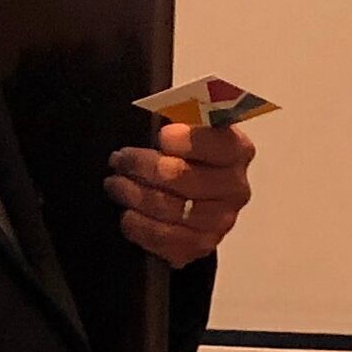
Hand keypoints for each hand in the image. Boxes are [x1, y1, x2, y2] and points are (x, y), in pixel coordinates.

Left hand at [107, 120, 255, 267]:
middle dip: (144, 168)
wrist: (192, 194)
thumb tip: (155, 106)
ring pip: (172, 211)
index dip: (188, 140)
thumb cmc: (185, 152)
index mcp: (237, 149)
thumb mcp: (186, 123)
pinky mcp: (202, 246)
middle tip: (119, 160)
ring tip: (115, 185)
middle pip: (185, 179)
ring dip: (136, 197)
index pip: (216, 144)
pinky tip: (127, 215)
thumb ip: (180, 112)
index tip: (161, 135)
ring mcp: (221, 221)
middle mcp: (235, 187)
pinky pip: (167, 241)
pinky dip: (141, 228)